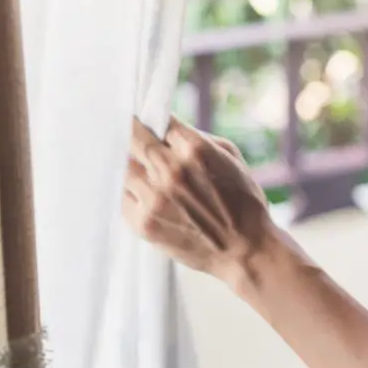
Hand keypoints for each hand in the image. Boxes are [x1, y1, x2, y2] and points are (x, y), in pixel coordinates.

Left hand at [123, 116, 274, 282]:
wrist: (244, 249)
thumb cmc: (243, 201)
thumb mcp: (231, 157)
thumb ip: (198, 139)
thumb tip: (168, 130)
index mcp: (195, 149)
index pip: (159, 120)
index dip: (153, 119)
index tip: (147, 119)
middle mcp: (171, 170)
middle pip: (133, 138)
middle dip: (131, 133)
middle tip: (129, 132)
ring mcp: (154, 198)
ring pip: (123, 168)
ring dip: (131, 165)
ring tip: (143, 170)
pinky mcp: (143, 222)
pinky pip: (122, 198)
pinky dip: (130, 192)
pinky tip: (144, 195)